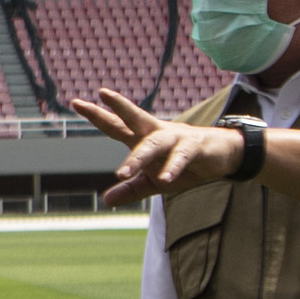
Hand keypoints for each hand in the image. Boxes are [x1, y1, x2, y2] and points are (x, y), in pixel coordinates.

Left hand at [70, 88, 248, 208]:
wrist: (223, 157)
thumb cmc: (185, 165)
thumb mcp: (155, 182)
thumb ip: (132, 189)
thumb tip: (106, 200)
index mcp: (143, 139)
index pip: (117, 125)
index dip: (98, 115)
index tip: (76, 102)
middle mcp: (156, 134)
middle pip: (133, 119)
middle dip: (116, 108)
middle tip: (98, 98)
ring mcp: (175, 138)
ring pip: (154, 143)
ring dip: (138, 157)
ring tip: (122, 172)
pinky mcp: (194, 148)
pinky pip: (181, 157)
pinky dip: (173, 168)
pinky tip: (165, 179)